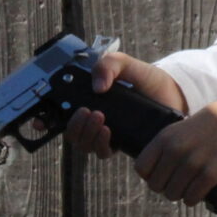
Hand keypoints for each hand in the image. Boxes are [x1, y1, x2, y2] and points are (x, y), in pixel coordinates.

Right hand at [44, 50, 186, 159]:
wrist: (175, 95)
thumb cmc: (149, 81)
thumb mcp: (127, 64)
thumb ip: (110, 64)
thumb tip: (96, 86)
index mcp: (92, 101)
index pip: (62, 114)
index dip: (46, 120)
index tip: (40, 120)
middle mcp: (96, 120)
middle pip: (71, 132)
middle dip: (73, 125)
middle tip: (88, 112)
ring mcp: (108, 134)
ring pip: (84, 144)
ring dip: (86, 133)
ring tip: (100, 119)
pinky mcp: (121, 144)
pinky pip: (102, 152)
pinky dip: (100, 143)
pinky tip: (108, 132)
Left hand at [133, 101, 216, 207]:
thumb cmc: (208, 125)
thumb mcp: (179, 128)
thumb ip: (166, 145)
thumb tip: (154, 170)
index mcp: (164, 138)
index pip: (142, 168)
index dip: (149, 176)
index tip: (159, 176)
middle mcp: (175, 151)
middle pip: (156, 185)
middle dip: (165, 187)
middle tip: (176, 184)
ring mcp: (192, 164)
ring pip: (173, 195)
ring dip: (180, 194)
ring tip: (188, 188)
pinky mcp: (210, 175)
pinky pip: (191, 198)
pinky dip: (192, 199)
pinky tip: (196, 194)